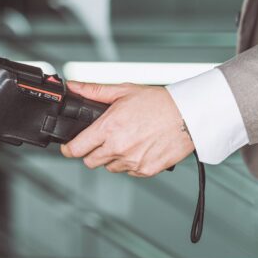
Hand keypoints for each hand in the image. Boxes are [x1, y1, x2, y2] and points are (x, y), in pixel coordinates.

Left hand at [61, 82, 195, 176]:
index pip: (76, 149)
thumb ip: (94, 91)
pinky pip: (129, 171)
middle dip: (91, 152)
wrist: (188, 115)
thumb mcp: (123, 91)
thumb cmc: (159, 102)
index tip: (70, 147)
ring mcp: (132, 161)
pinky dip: (130, 162)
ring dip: (112, 157)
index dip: (69, 149)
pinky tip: (139, 147)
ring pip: (110, 167)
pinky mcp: (146, 170)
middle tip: (102, 140)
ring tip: (126, 140)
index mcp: (109, 128)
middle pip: (90, 162)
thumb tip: (74, 86)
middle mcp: (118, 147)